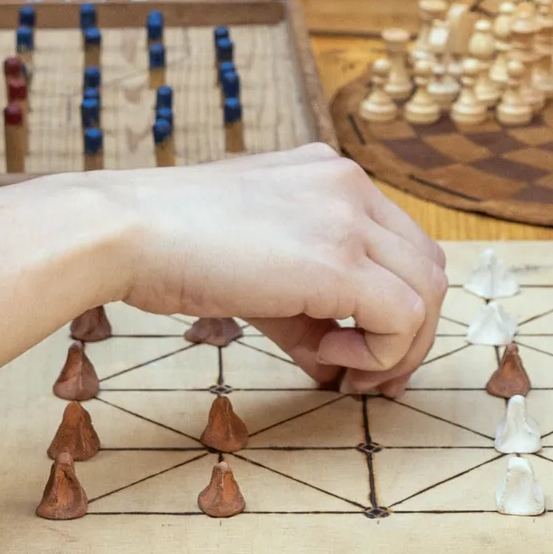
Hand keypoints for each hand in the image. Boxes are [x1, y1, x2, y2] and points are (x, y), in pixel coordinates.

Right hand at [101, 146, 447, 381]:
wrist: (125, 230)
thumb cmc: (169, 246)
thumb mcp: (254, 268)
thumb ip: (304, 308)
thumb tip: (332, 365)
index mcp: (329, 174)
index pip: (400, 244)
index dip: (393, 305)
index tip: (359, 352)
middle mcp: (349, 184)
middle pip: (427, 268)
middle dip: (411, 334)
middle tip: (369, 379)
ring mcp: (348, 217)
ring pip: (428, 293)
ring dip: (398, 348)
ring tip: (343, 373)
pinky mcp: (340, 259)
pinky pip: (403, 317)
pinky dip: (378, 352)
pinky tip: (324, 358)